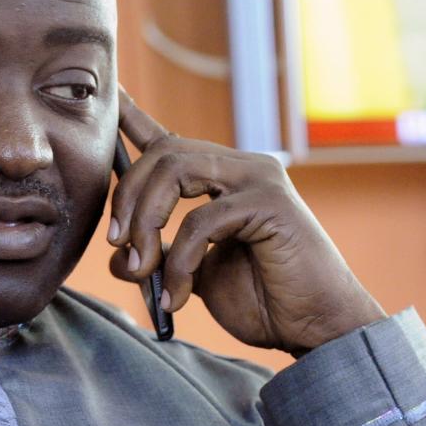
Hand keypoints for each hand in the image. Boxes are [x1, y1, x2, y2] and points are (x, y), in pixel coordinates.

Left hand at [108, 89, 384, 353]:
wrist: (314, 327)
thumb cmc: (263, 301)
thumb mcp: (193, 276)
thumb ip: (159, 257)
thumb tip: (118, 255)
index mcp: (224, 179)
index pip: (170, 141)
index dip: (135, 119)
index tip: (111, 98)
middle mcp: (242, 168)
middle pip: (162, 153)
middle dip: (127, 198)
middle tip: (117, 245)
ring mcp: (259, 179)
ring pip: (176, 171)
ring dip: (147, 220)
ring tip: (143, 267)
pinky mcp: (270, 202)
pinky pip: (201, 220)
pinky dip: (180, 260)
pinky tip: (179, 293)